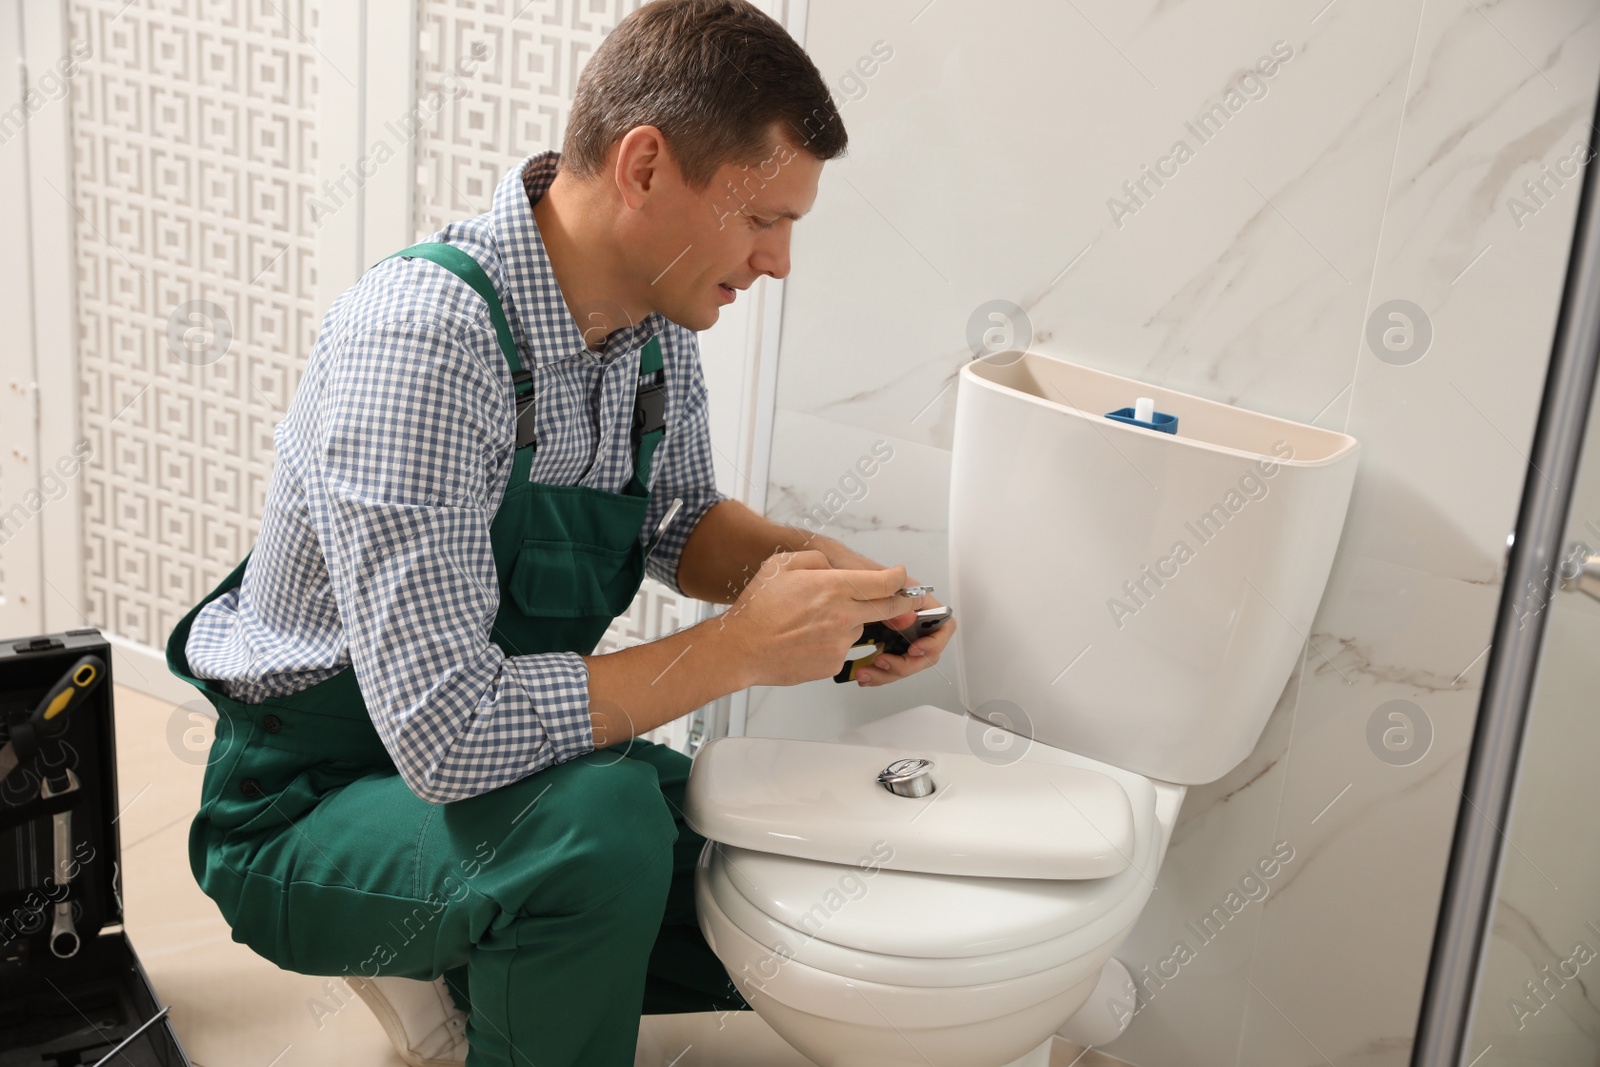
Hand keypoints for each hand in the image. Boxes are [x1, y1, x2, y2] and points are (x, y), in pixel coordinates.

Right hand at [718, 550, 927, 687]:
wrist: (741, 647)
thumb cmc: (758, 608)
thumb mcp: (782, 564)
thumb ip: (816, 560)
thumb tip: (833, 568)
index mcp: (833, 587)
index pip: (885, 582)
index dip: (899, 578)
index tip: (901, 576)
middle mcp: (843, 616)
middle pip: (889, 609)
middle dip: (904, 603)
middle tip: (909, 600)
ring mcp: (840, 642)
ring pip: (859, 628)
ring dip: (848, 623)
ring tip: (812, 622)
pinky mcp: (833, 663)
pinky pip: (842, 649)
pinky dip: (831, 643)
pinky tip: (806, 639)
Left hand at [852, 590, 954, 686]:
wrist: (843, 591)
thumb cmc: (862, 582)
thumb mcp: (878, 586)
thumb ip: (894, 599)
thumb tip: (908, 617)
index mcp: (920, 606)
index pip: (944, 627)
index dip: (933, 643)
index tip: (913, 649)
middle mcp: (914, 624)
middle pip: (925, 655)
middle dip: (904, 665)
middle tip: (882, 662)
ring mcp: (901, 638)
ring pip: (906, 665)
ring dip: (887, 674)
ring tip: (864, 672)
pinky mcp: (886, 648)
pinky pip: (889, 668)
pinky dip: (877, 674)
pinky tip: (862, 674)